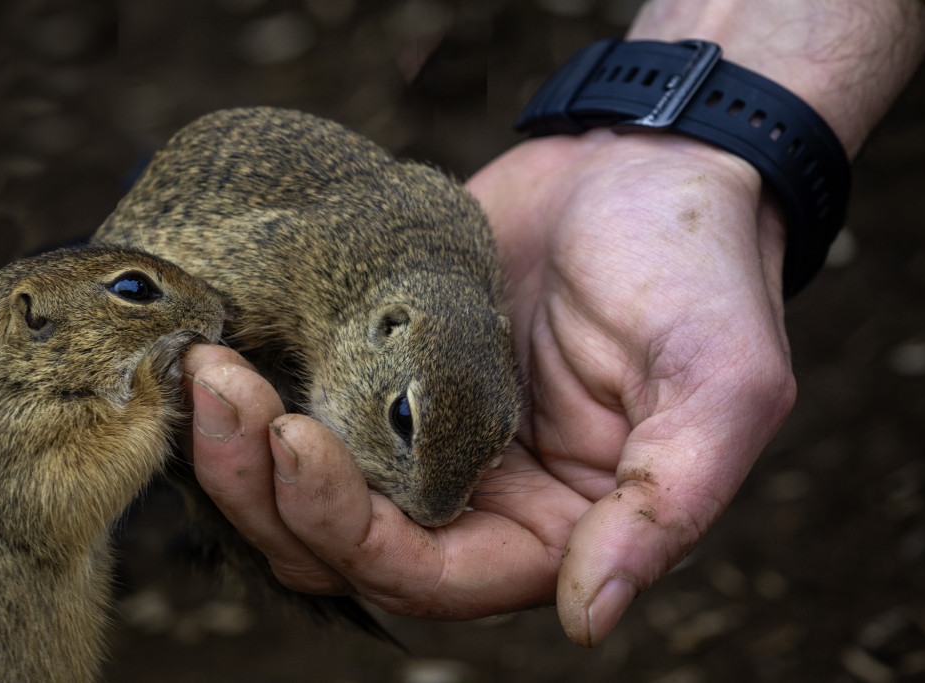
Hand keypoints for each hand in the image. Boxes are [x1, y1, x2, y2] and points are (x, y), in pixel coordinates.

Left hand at [184, 129, 796, 645]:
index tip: (296, 440)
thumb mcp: (718, 387)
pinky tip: (223, 352)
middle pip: (347, 548)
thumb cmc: (697, 270)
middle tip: (220, 392)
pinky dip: (260, 398)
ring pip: (309, 494)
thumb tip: (591, 616)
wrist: (648, 166)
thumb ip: (664, 507)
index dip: (353, 534)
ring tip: (207, 369)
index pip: (434, 578)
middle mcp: (482, 500)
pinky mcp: (390, 377)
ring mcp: (427, 439)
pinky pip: (310, 412)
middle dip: (270, 489)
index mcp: (556, 528)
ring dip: (244, 450)